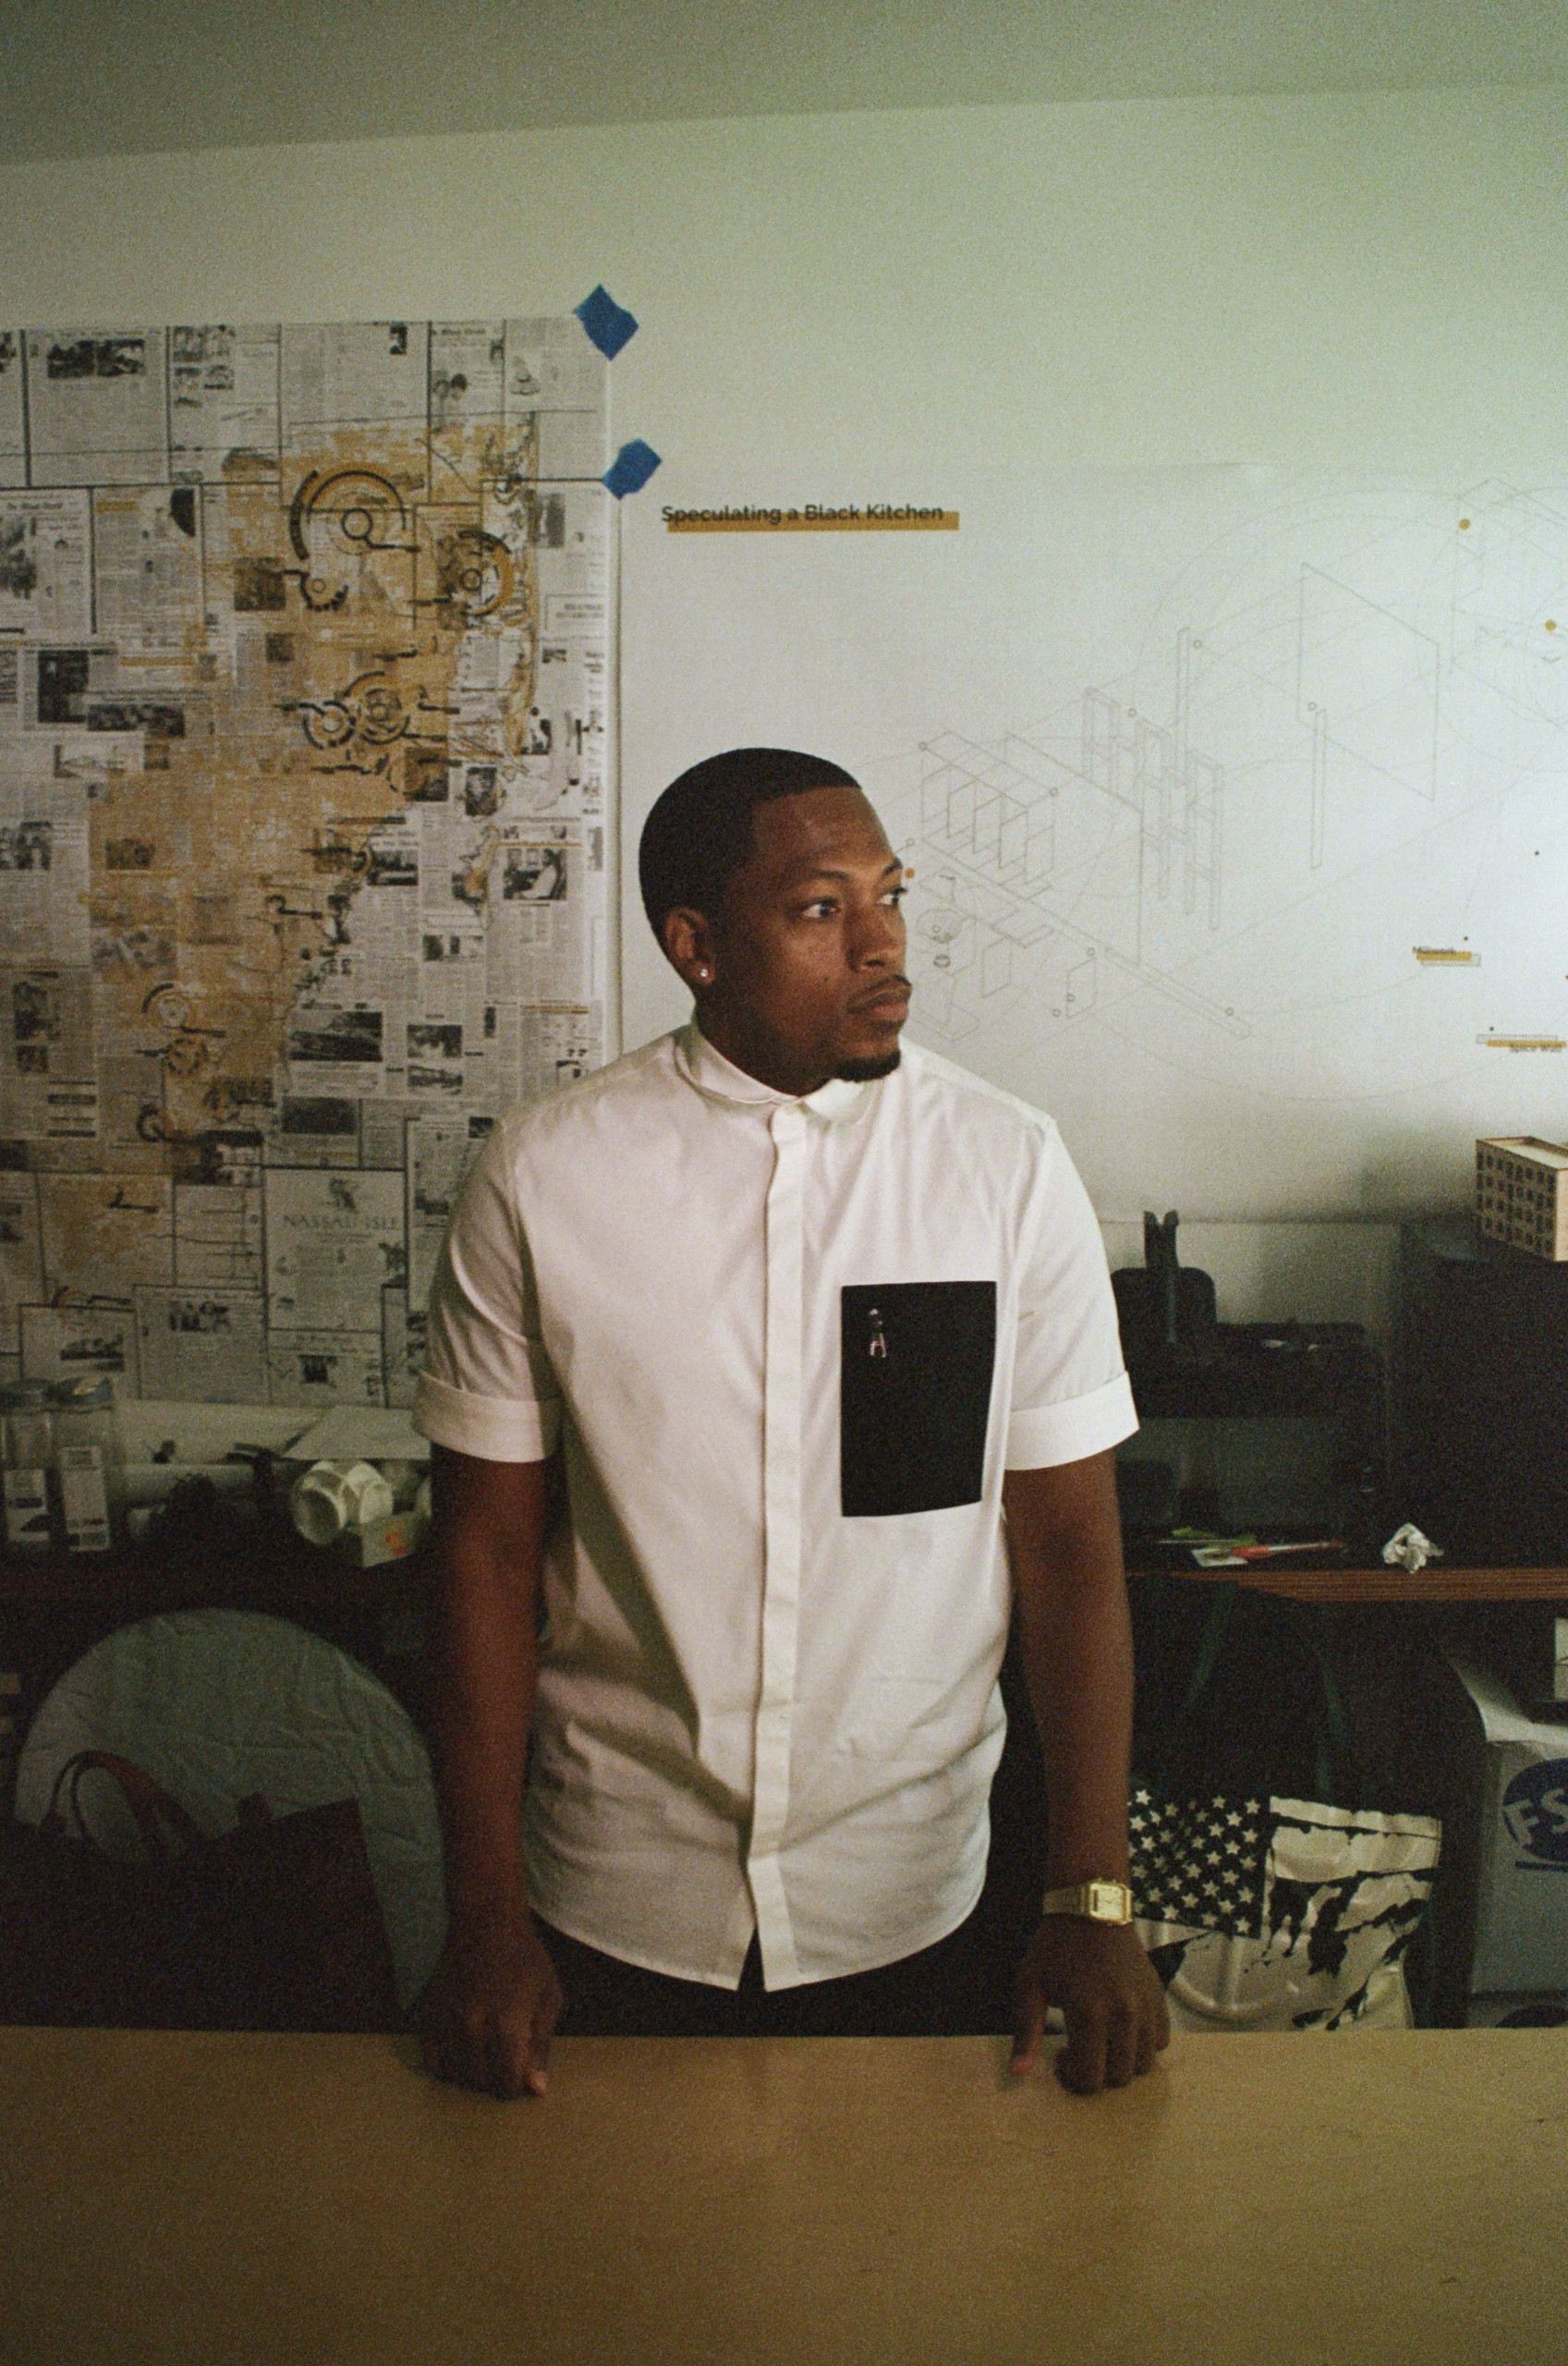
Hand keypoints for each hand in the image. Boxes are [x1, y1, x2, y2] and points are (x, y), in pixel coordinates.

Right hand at [418, 1914, 563, 2098]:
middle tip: (501, 2061)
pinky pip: (430, 2062)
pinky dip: (445, 2065)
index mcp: (507, 2026)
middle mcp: (473, 2029)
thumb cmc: (525, 1959)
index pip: (507, 2085)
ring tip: (483, 2054)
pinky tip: (459, 2050)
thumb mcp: (548, 1998)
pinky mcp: (427, 2016)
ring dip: (470, 2074)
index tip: (518, 2074)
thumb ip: (541, 2046)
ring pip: (455, 2076)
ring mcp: (446, 2023)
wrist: (486, 1923)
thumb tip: (535, 2089)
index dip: (516, 2086)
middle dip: (494, 2080)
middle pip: (480, 2084)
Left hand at [1010, 1917, 1169, 2094]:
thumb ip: (1026, 2032)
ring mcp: (1145, 2006)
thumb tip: (1018, 2072)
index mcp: (1089, 2013)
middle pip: (1119, 2077)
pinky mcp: (1158, 1996)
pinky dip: (1143, 2044)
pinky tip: (1122, 2028)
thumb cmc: (1055, 1946)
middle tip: (1079, 2049)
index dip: (1073, 2077)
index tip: (1061, 2055)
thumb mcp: (1029, 1984)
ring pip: (1144, 2064)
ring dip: (1121, 2062)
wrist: (1090, 1907)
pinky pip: (1161, 2040)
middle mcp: (1124, 2014)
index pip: (1091, 2077)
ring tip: (1102, 2041)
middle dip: (1097, 2073)